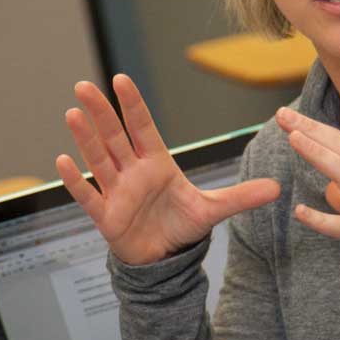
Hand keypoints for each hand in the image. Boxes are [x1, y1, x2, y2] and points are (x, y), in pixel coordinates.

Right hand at [56, 75, 279, 265]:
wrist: (164, 258)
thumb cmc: (181, 226)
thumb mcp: (213, 209)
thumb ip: (241, 196)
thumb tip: (276, 188)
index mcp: (157, 164)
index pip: (143, 128)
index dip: (133, 105)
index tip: (121, 80)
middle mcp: (133, 172)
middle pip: (115, 137)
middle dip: (101, 113)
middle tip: (84, 86)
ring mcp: (117, 192)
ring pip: (98, 160)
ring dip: (86, 138)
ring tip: (73, 114)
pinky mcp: (106, 216)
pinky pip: (88, 195)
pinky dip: (74, 181)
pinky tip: (63, 161)